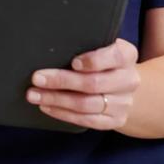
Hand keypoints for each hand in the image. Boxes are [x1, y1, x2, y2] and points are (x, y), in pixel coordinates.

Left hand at [25, 39, 139, 130]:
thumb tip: (51, 45)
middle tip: (37, 78)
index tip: (73, 62)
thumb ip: (84, 44)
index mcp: (126, 56)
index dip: (93, 61)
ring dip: (56, 100)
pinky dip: (63, 114)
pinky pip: (87, 120)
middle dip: (62, 81)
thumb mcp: (100, 46)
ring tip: (34, 94)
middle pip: (94, 83)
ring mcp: (123, 103)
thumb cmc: (103, 60)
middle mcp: (129, 80)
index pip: (114, 56)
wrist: (124, 87)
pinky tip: (46, 107)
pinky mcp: (115, 120)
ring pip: (87, 104)